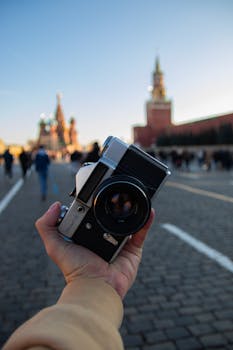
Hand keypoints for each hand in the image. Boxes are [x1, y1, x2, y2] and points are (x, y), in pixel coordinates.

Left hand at [36, 202, 154, 298]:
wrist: (96, 286)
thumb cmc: (76, 270)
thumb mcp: (55, 246)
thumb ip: (46, 226)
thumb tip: (55, 205)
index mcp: (88, 236)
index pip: (92, 216)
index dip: (94, 204)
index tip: (96, 192)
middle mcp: (104, 238)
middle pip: (111, 217)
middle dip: (115, 206)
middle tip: (118, 193)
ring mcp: (120, 243)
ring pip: (128, 223)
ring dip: (132, 211)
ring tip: (134, 197)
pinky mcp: (133, 250)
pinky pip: (141, 232)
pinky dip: (146, 221)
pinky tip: (148, 209)